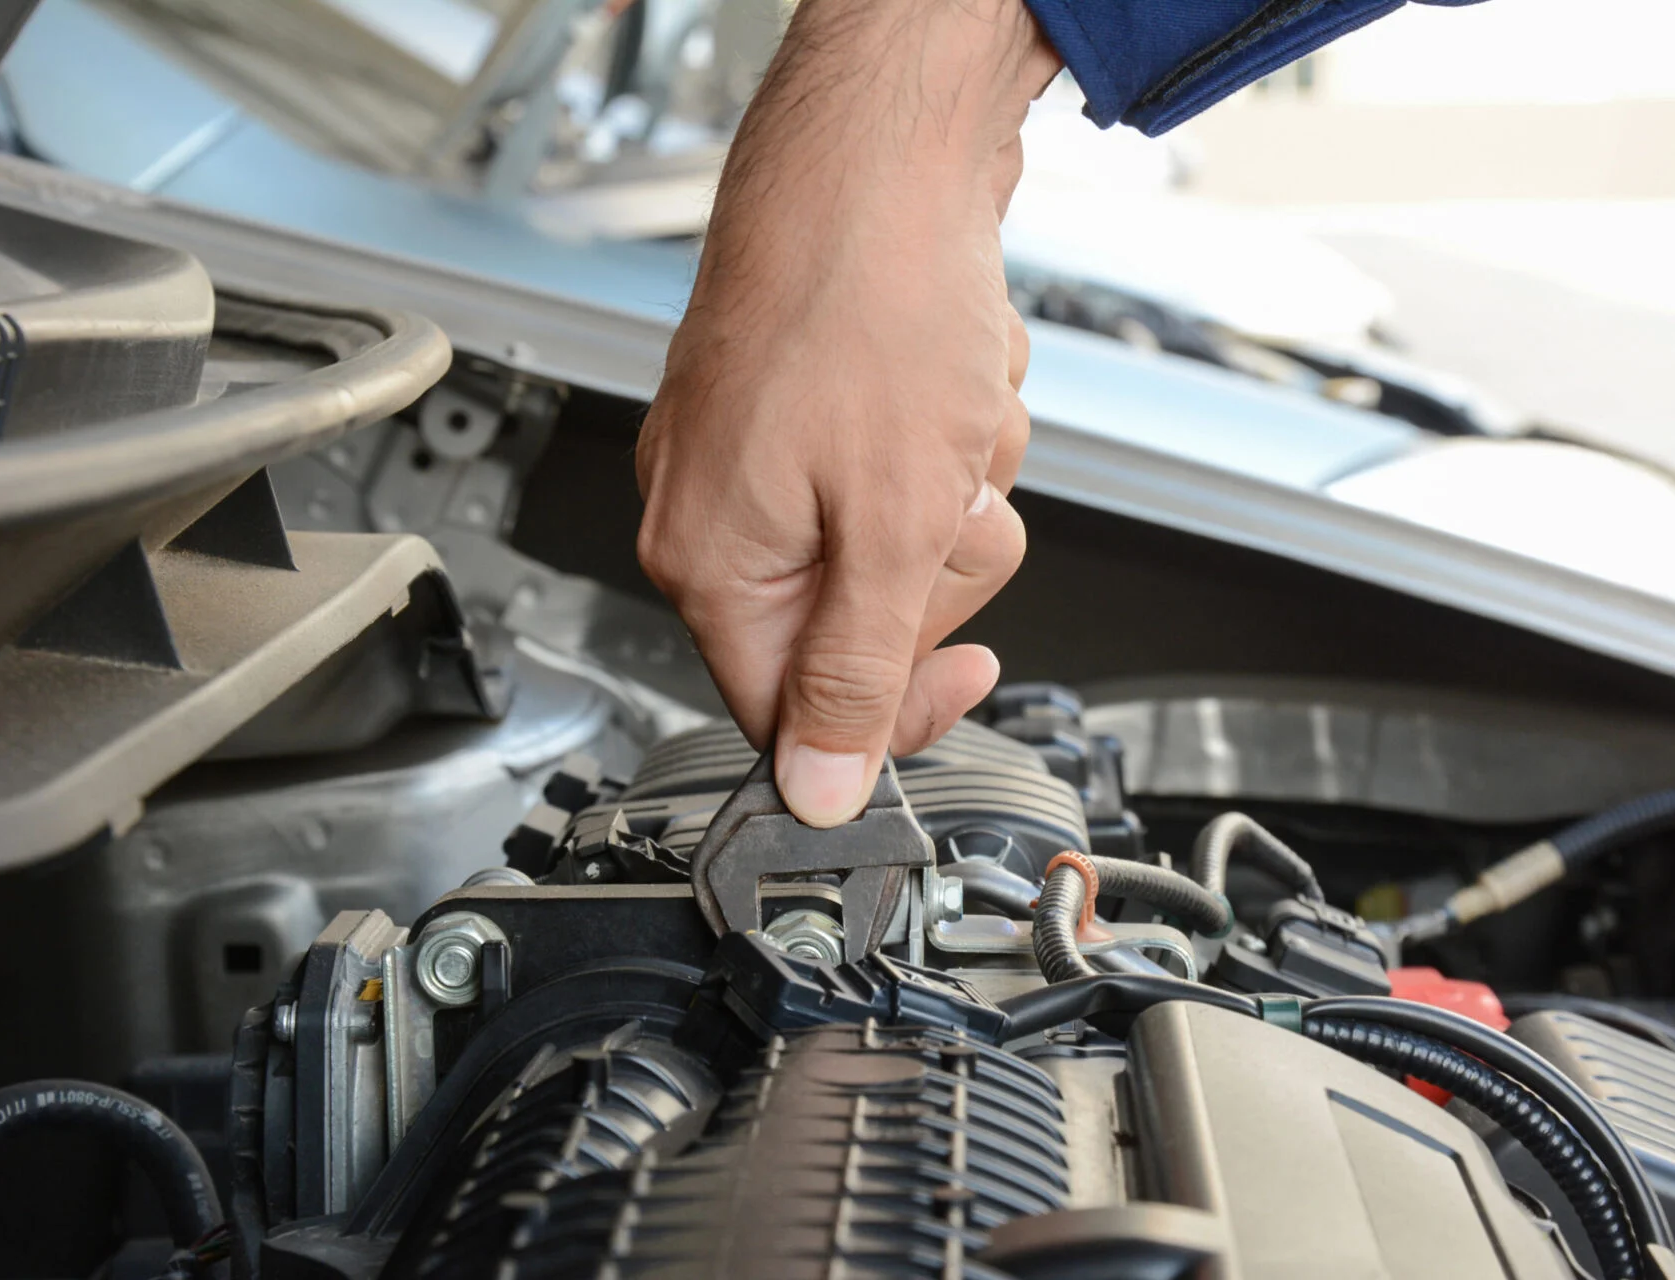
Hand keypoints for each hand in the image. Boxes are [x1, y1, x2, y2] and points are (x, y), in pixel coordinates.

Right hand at [636, 0, 1057, 825]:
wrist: (886, 147)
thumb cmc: (870, 299)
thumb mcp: (891, 526)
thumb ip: (856, 673)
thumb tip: (821, 789)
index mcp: (708, 559)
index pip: (786, 713)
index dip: (891, 710)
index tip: (967, 671)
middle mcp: (714, 508)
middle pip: (856, 625)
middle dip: (935, 560)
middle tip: (947, 490)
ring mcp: (761, 450)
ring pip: (896, 542)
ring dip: (954, 485)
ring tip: (946, 411)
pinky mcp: (809, 401)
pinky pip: (902, 468)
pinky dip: (946, 431)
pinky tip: (945, 373)